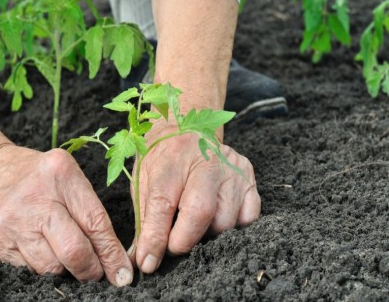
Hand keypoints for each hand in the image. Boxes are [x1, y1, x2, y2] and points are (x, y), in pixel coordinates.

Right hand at [0, 145, 132, 285]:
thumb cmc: (38, 176)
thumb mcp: (68, 177)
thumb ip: (90, 210)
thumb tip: (113, 256)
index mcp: (62, 175)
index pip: (95, 223)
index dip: (111, 253)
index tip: (122, 273)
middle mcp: (35, 199)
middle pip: (73, 251)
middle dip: (90, 270)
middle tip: (97, 274)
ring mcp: (12, 222)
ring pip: (51, 268)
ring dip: (66, 270)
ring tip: (67, 258)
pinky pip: (29, 270)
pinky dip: (43, 268)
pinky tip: (44, 253)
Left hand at [128, 122, 260, 272]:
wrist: (187, 128)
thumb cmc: (162, 159)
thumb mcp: (143, 182)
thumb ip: (143, 221)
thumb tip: (140, 260)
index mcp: (172, 160)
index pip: (163, 204)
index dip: (155, 239)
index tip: (149, 263)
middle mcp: (206, 161)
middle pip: (200, 212)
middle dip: (184, 241)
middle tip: (173, 247)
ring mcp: (231, 169)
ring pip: (226, 221)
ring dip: (207, 235)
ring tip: (194, 225)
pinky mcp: (249, 177)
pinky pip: (248, 217)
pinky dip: (232, 227)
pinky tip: (216, 218)